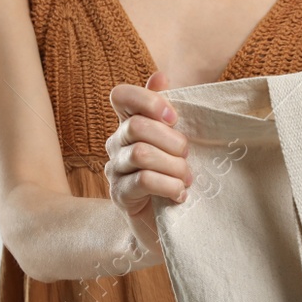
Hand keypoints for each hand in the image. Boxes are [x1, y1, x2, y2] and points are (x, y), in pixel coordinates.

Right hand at [106, 71, 192, 260]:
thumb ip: (166, 111)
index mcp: (129, 124)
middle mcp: (116, 144)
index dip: (147, 101)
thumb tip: (160, 76)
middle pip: (136, 126)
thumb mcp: (175, 142)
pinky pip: (143, 180)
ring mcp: (114, 170)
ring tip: (186, 179)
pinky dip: (168, 186)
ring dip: (173, 166)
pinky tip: (179, 195)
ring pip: (141, 154)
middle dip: (171, 141)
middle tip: (187, 157)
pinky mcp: (120, 196)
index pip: (121, 96)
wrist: (165, 226)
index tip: (173, 117)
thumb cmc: (173, 177)